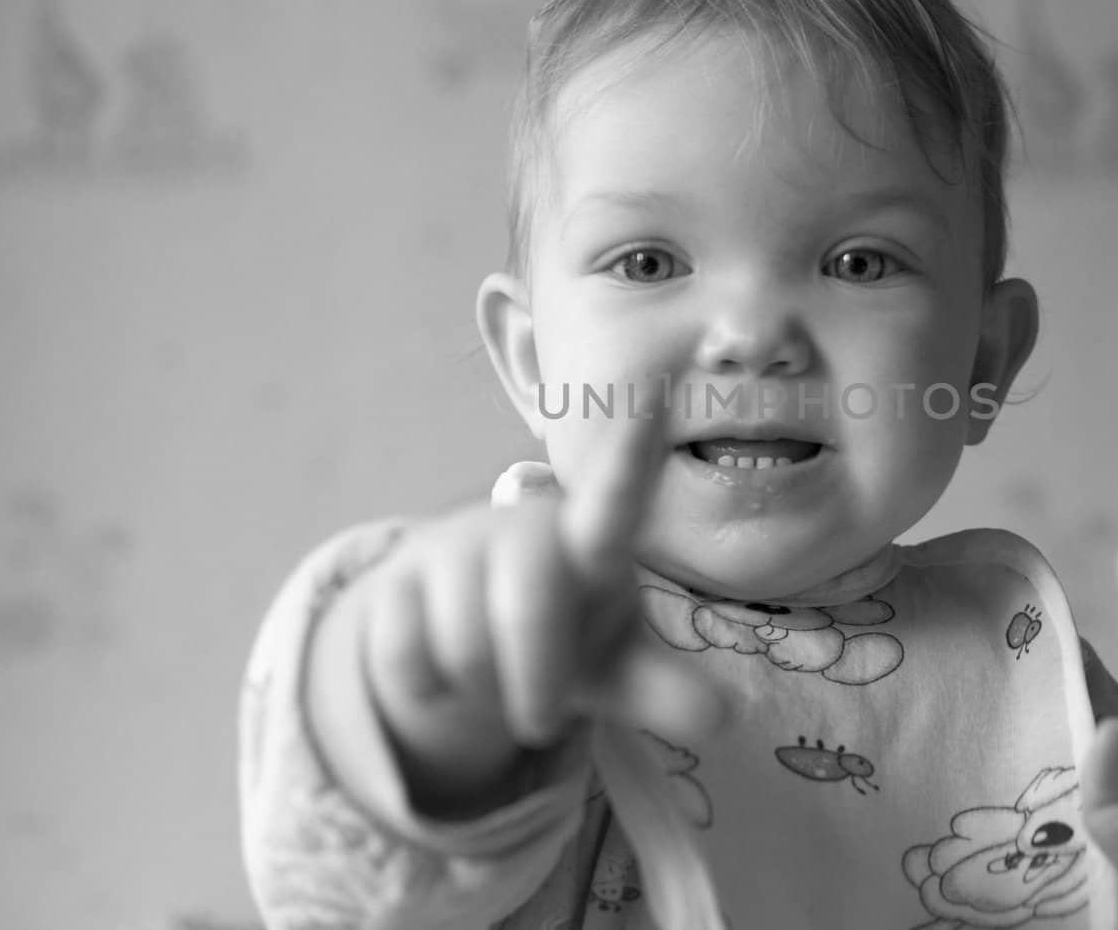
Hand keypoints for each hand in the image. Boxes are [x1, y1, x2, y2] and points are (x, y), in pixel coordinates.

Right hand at [355, 399, 719, 814]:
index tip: (654, 396)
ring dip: (478, 688)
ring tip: (492, 675)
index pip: (615, 499)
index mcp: (591, 544)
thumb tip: (720, 720)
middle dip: (536, 678)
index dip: (630, 456)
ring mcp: (456, 547)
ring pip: (460, 643)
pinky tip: (441, 667)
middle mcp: (525, 530)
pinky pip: (404, 655)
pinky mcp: (397, 576)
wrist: (463, 636)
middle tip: (542, 721)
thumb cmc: (562, 636)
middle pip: (527, 605)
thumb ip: (661, 691)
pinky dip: (425, 689)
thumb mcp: (615, 671)